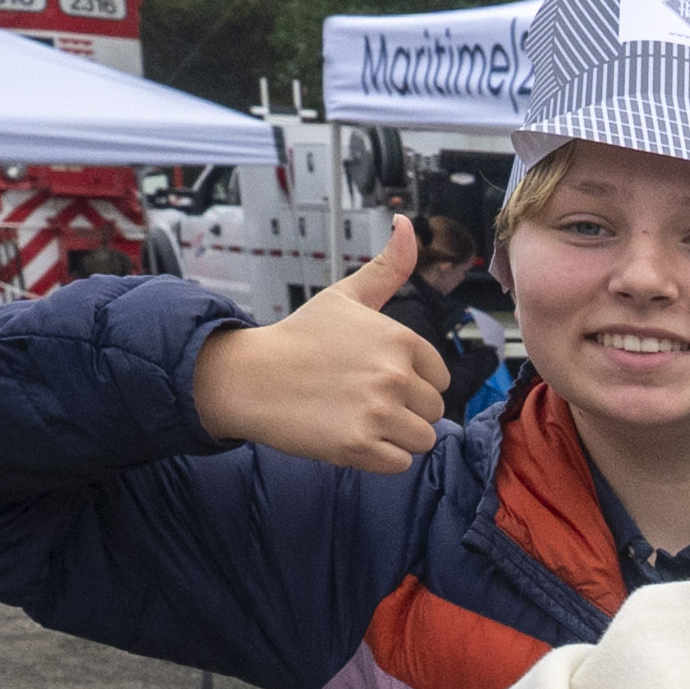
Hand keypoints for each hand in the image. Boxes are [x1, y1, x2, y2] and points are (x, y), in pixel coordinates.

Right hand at [185, 221, 445, 472]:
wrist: (250, 377)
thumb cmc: (299, 338)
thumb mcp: (345, 296)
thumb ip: (387, 268)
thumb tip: (406, 225)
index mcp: (400, 339)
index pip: (439, 377)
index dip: (411, 382)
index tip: (376, 377)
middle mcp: (394, 374)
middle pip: (433, 410)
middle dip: (405, 410)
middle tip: (362, 400)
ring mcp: (377, 412)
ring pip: (422, 439)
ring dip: (395, 436)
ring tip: (358, 418)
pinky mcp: (359, 446)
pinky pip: (399, 463)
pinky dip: (379, 457)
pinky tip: (350, 436)